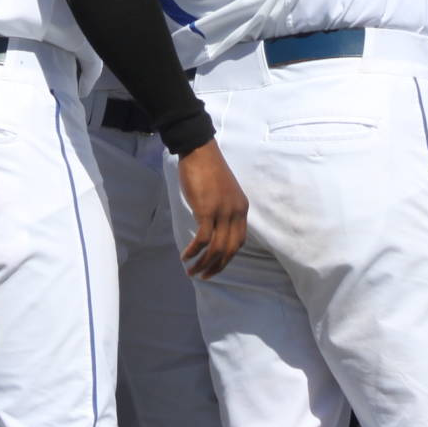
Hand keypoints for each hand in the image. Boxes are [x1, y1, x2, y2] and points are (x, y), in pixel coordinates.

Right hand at [175, 140, 248, 278]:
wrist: (199, 150)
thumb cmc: (207, 169)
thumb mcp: (222, 192)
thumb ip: (222, 209)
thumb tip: (212, 226)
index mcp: (241, 209)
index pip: (239, 241)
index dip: (227, 257)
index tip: (215, 265)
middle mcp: (236, 212)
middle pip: (230, 249)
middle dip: (217, 266)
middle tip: (203, 276)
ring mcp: (222, 212)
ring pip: (217, 248)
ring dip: (204, 263)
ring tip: (191, 272)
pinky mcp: (206, 210)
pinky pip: (203, 239)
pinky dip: (194, 251)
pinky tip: (186, 256)